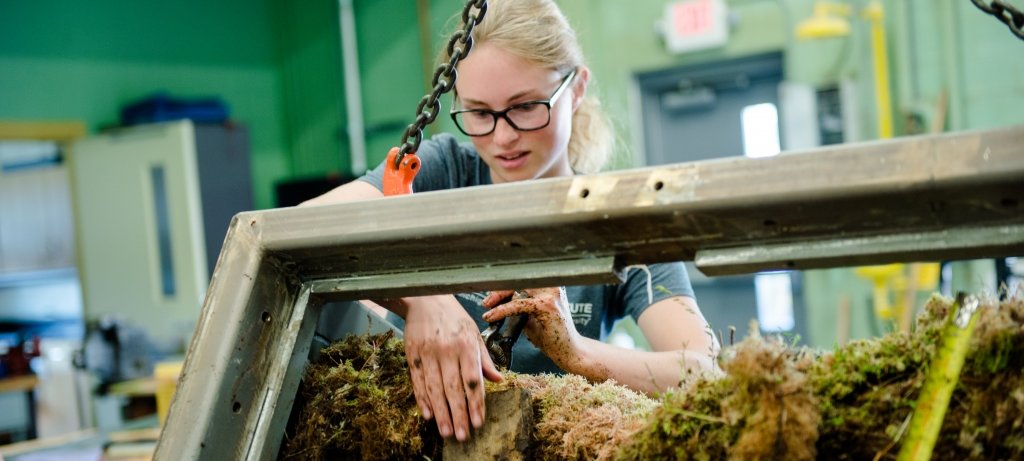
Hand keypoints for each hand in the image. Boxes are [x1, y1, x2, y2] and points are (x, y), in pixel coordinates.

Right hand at [402, 295, 501, 440]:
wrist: (425, 299)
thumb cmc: (454, 318)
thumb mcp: (474, 333)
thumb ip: (485, 359)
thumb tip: (499, 380)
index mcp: (466, 345)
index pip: (473, 380)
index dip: (476, 403)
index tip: (479, 422)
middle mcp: (447, 351)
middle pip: (453, 389)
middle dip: (458, 414)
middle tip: (462, 435)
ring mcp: (428, 354)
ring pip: (435, 389)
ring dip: (441, 413)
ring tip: (446, 431)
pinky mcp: (412, 355)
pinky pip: (417, 382)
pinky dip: (422, 400)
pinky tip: (428, 415)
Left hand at [481, 288, 583, 369]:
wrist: (569, 352)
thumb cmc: (551, 335)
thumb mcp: (532, 316)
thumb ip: (519, 305)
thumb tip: (497, 299)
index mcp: (551, 285)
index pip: (523, 279)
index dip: (505, 286)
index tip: (491, 296)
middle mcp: (553, 286)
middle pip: (519, 281)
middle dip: (500, 291)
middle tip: (486, 302)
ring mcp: (551, 294)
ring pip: (517, 290)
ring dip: (499, 298)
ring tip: (487, 308)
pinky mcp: (548, 306)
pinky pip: (518, 304)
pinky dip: (502, 310)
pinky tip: (492, 316)